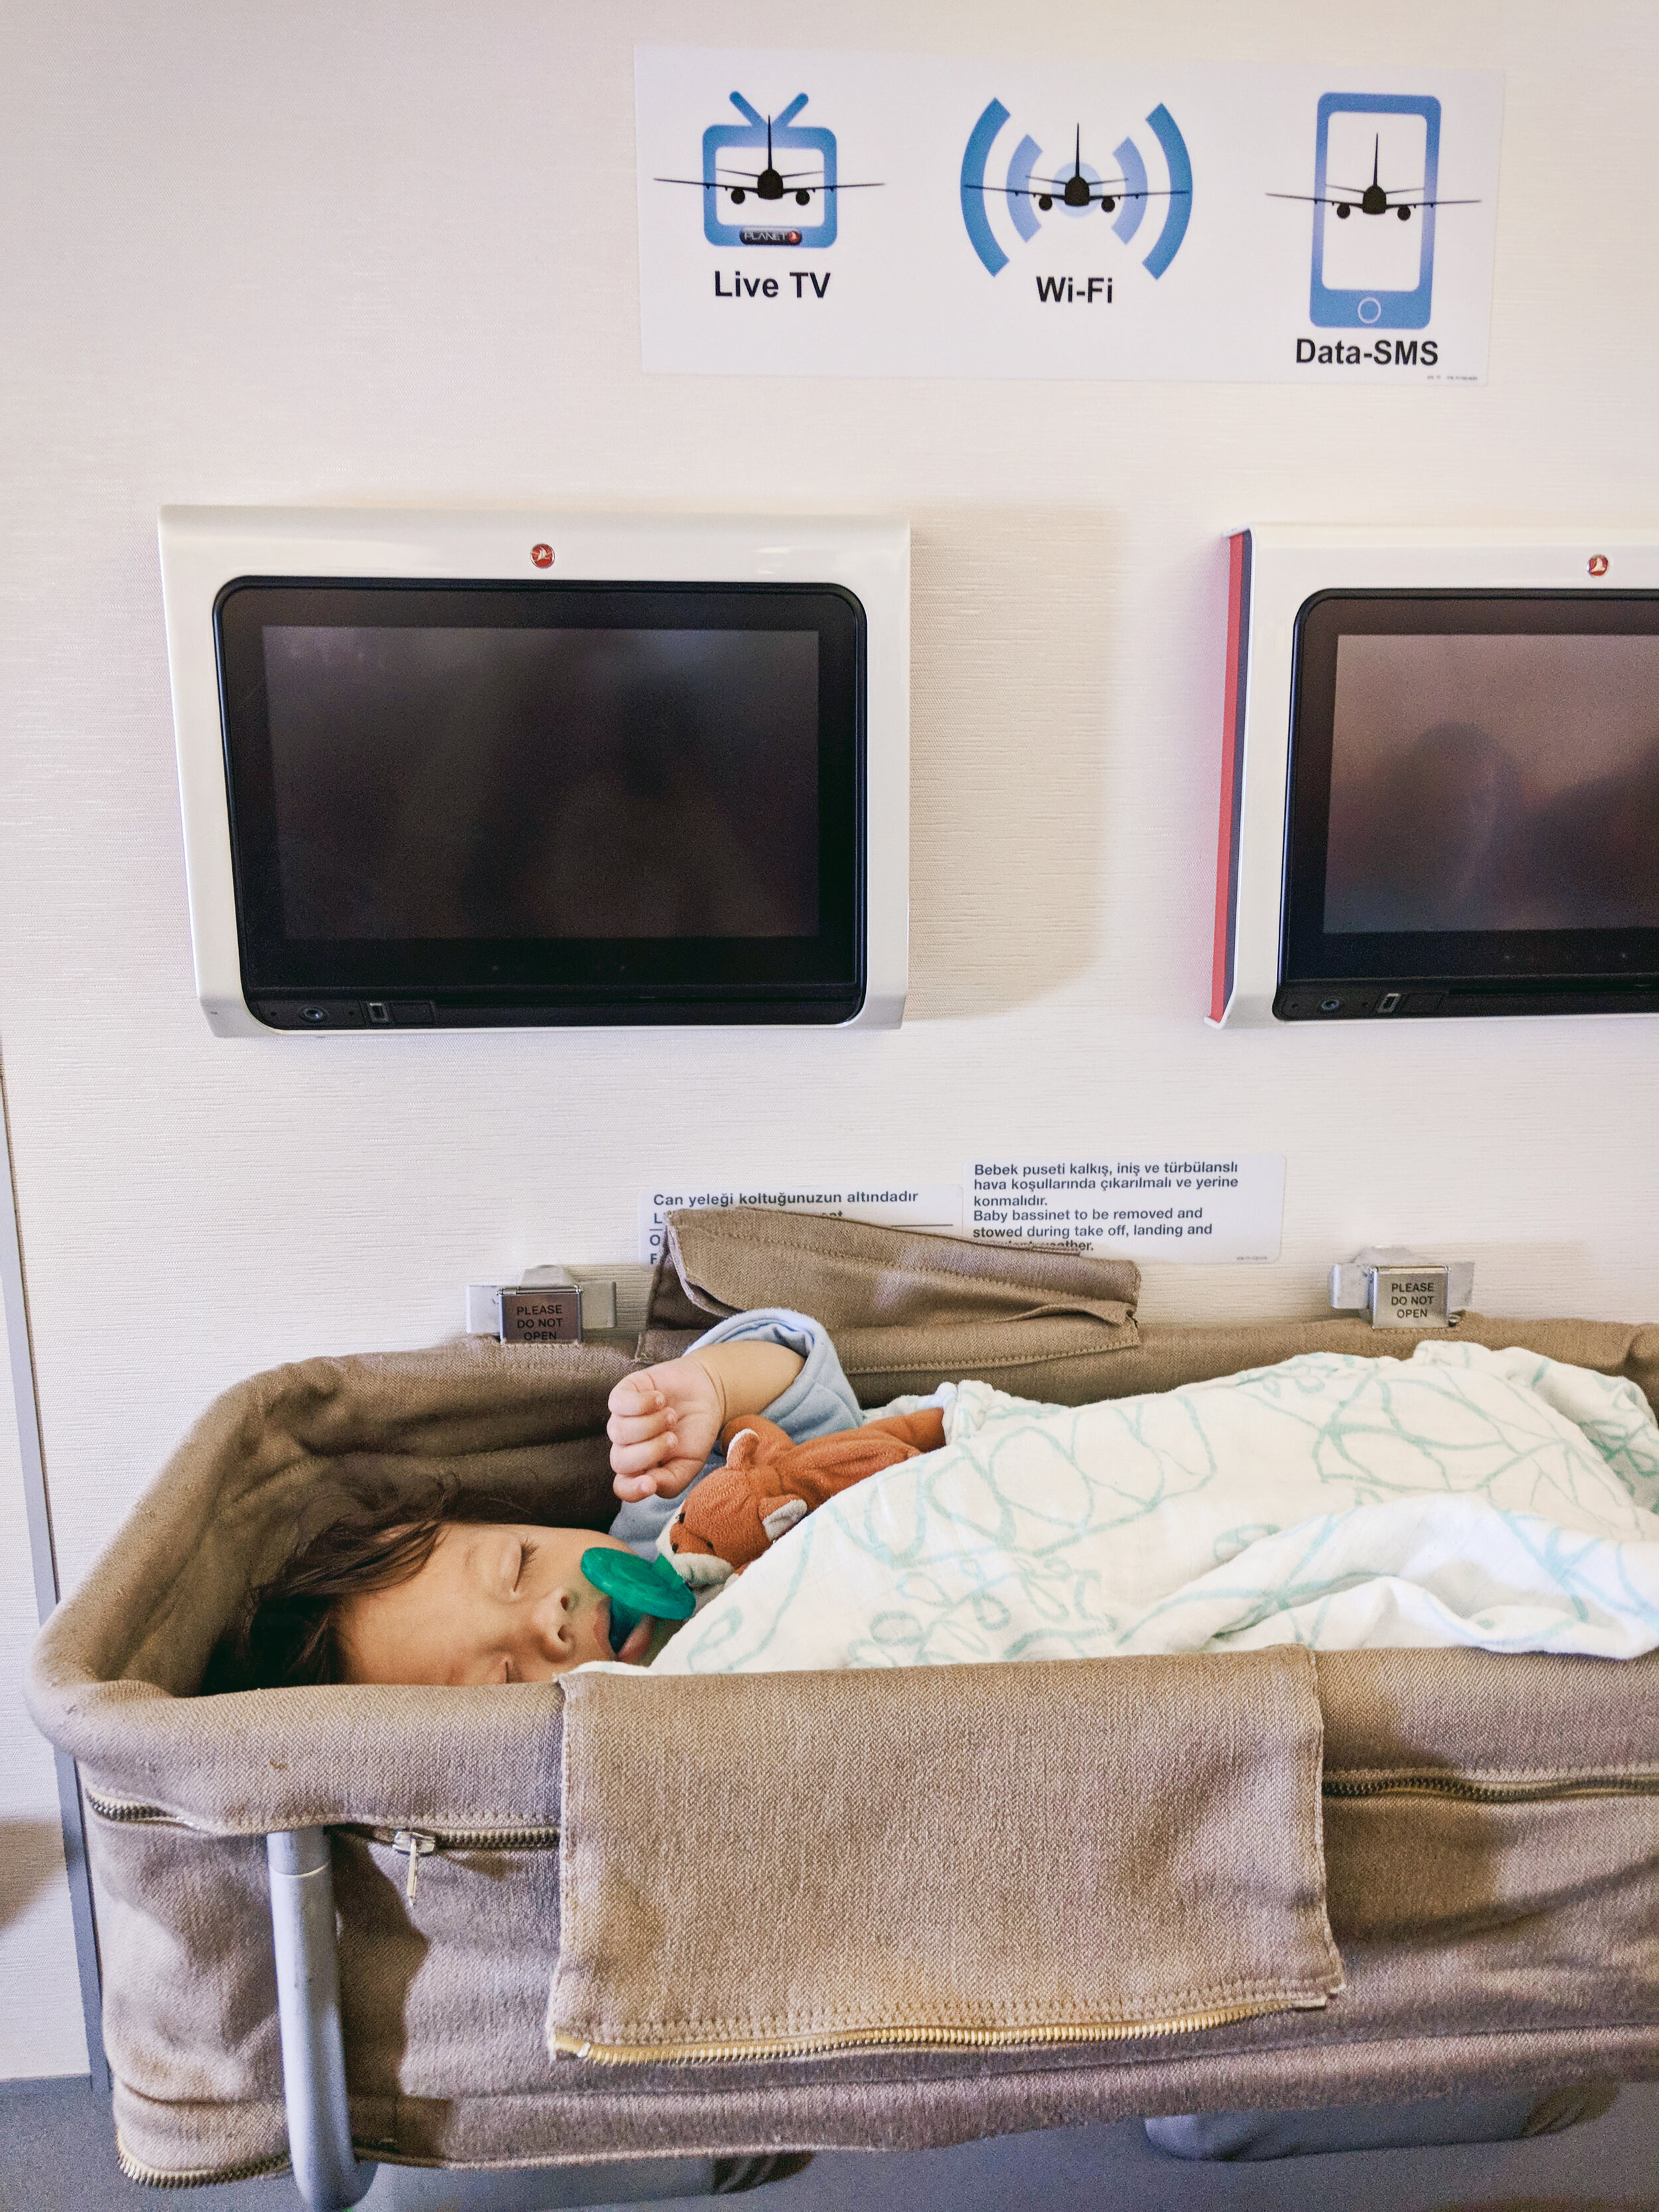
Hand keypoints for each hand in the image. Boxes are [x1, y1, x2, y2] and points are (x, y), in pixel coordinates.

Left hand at [608, 1356, 724, 1502]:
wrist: (706, 1395)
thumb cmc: (695, 1432)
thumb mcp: (692, 1463)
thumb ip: (671, 1481)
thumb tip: (650, 1485)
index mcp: (641, 1468)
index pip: (623, 1487)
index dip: (632, 1489)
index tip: (650, 1484)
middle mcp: (626, 1446)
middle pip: (620, 1461)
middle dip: (651, 1451)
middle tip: (674, 1438)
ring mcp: (621, 1419)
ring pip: (618, 1432)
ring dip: (651, 1424)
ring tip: (671, 1416)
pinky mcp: (623, 1393)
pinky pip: (617, 1404)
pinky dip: (643, 1403)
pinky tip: (660, 1399)